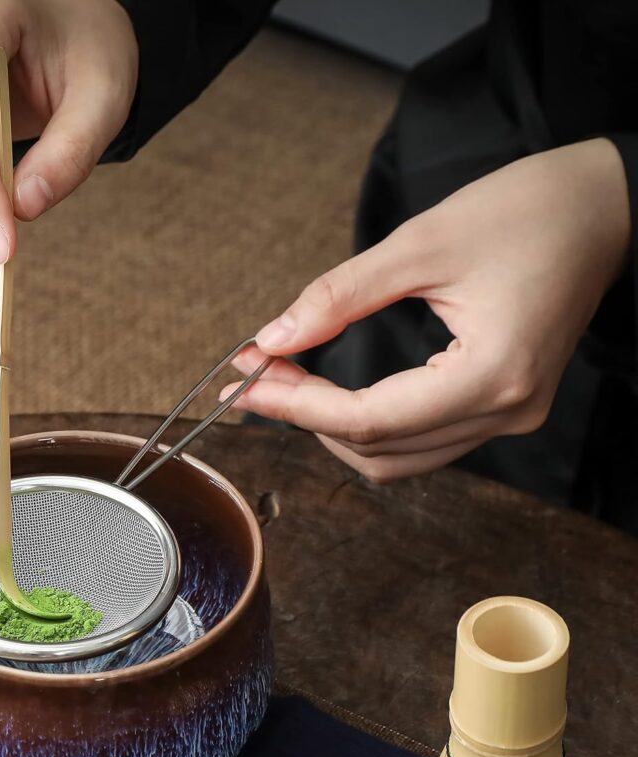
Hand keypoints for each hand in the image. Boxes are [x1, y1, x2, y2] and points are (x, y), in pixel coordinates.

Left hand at [226, 140, 630, 481]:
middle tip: (257, 373)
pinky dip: (369, 424)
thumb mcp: (421, 242)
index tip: (245, 381)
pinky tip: (333, 393)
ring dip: (333, 427)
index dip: (297, 406)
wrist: (604, 206)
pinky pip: (421, 441)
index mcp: (492, 374)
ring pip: (397, 459)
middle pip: (378, 449)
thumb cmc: (528, 210)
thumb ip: (339, 297)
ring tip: (285, 381)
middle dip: (305, 415)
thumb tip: (272, 337)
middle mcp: (505, 411)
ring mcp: (508, 415)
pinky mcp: (502, 406)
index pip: (370, 420)